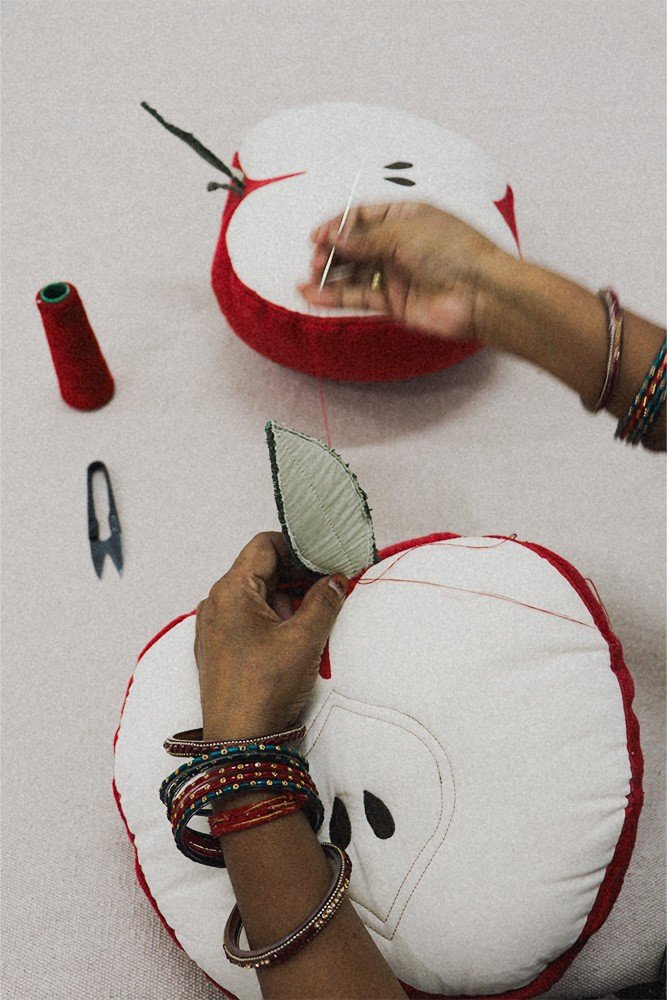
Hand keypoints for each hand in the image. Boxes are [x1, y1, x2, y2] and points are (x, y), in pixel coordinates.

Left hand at [195, 532, 347, 740]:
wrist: (239, 743)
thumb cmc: (265, 688)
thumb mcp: (304, 640)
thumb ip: (324, 601)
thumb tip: (336, 580)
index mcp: (231, 590)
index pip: (265, 545)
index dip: (297, 547)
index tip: (325, 559)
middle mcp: (216, 603)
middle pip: (260, 570)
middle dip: (296, 577)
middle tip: (329, 589)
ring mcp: (214, 628)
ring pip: (256, 596)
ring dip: (287, 601)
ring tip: (314, 619)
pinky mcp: (218, 650)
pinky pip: (248, 620)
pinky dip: (272, 620)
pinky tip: (294, 638)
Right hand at [297, 201, 506, 341]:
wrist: (480, 293)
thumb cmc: (456, 252)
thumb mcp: (403, 232)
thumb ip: (365, 238)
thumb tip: (335, 236)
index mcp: (405, 216)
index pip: (361, 217)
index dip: (337, 225)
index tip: (318, 237)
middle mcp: (398, 244)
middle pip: (353, 245)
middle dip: (331, 251)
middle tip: (316, 260)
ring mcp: (396, 274)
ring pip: (353, 273)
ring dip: (328, 277)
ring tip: (307, 281)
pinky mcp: (394, 302)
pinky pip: (359, 297)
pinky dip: (336, 297)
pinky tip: (313, 297)